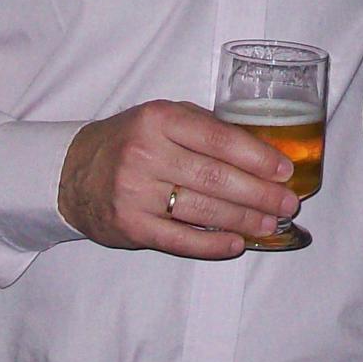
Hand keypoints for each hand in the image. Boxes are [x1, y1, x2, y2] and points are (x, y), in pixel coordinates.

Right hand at [57, 99, 298, 259]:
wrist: (73, 171)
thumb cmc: (130, 141)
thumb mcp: (162, 117)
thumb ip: (204, 127)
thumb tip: (260, 151)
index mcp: (160, 119)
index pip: (219, 139)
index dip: (257, 157)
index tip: (284, 170)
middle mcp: (146, 153)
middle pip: (216, 177)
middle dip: (259, 193)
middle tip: (288, 203)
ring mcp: (136, 192)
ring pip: (202, 210)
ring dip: (244, 219)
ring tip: (271, 224)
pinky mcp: (130, 226)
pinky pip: (180, 239)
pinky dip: (212, 244)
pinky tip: (237, 243)